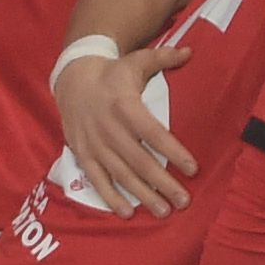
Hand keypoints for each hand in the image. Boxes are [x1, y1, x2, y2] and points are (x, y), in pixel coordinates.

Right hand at [58, 42, 200, 212]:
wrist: (72, 80)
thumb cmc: (112, 74)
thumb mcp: (136, 61)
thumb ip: (163, 58)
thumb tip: (190, 51)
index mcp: (124, 106)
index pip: (153, 133)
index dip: (173, 151)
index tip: (193, 168)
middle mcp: (109, 128)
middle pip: (140, 160)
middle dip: (163, 183)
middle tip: (184, 200)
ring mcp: (95, 144)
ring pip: (121, 175)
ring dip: (142, 195)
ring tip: (163, 211)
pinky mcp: (83, 154)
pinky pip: (97, 180)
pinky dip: (110, 198)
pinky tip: (127, 213)